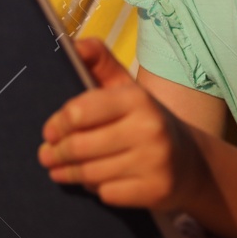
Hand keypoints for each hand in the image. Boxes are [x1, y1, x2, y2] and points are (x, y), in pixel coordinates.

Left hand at [38, 37, 202, 209]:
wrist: (190, 163)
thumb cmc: (146, 121)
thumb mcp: (127, 88)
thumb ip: (100, 62)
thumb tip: (72, 44)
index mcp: (137, 98)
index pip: (81, 111)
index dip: (58, 124)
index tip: (49, 132)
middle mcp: (149, 128)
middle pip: (81, 146)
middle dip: (57, 153)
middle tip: (46, 157)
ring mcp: (154, 161)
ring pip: (91, 173)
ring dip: (71, 173)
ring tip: (61, 171)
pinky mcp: (155, 190)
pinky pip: (107, 193)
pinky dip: (95, 189)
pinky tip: (97, 182)